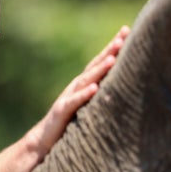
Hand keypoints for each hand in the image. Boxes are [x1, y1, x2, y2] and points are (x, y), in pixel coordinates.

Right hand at [28, 25, 130, 157]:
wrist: (44, 140)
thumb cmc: (69, 124)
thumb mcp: (89, 107)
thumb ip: (102, 96)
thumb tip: (125, 88)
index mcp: (83, 84)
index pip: (100, 61)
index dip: (113, 47)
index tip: (126, 31)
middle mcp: (76, 86)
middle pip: (94, 65)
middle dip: (109, 51)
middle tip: (122, 37)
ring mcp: (68, 97)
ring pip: (85, 81)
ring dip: (99, 70)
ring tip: (112, 59)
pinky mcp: (62, 112)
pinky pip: (74, 102)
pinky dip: (84, 94)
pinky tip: (95, 88)